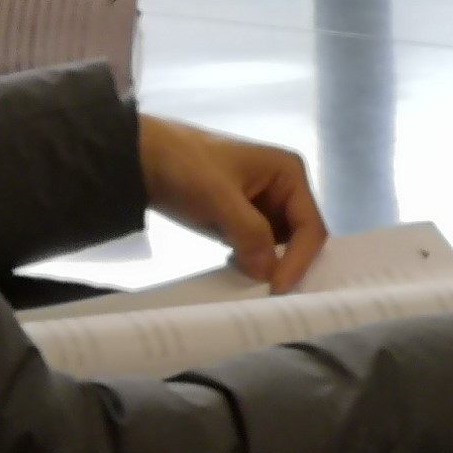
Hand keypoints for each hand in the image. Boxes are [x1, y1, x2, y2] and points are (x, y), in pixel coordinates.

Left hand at [141, 120, 329, 290]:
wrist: (141, 157)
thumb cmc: (185, 166)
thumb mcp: (219, 197)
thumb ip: (249, 233)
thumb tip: (269, 274)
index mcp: (289, 174)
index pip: (310, 226)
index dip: (299, 259)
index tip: (277, 289)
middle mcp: (284, 190)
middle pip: (299, 239)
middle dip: (285, 265)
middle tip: (270, 296)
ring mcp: (263, 205)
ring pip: (278, 247)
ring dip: (266, 267)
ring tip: (251, 288)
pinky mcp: (242, 219)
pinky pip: (257, 248)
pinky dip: (250, 263)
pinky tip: (235, 273)